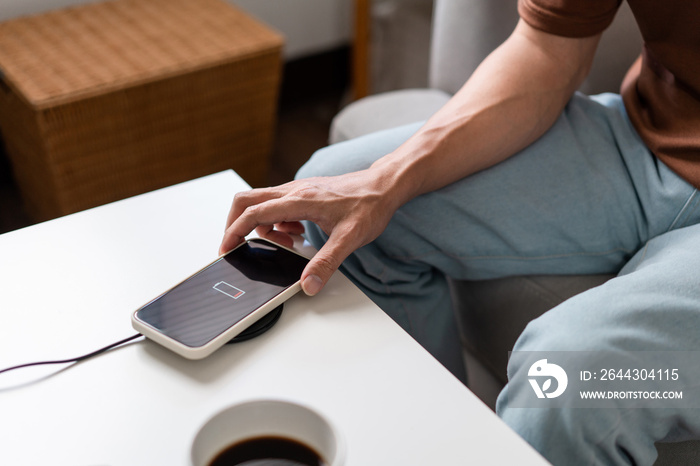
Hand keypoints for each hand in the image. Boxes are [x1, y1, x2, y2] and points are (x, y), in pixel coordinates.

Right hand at [219, 169, 400, 295]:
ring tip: (280, 245)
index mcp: (299, 200)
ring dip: (260, 225)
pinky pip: (277, 205)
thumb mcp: (350, 238)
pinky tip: (294, 234)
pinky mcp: (305, 193)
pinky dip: (275, 222)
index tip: (226, 249)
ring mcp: (298, 190)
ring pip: (261, 202)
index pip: (254, 213)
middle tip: (237, 247)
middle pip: (247, 201)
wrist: (385, 186)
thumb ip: (327, 263)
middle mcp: (294, 191)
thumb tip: (308, 284)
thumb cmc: (370, 205)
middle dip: (235, 224)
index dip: (234, 231)